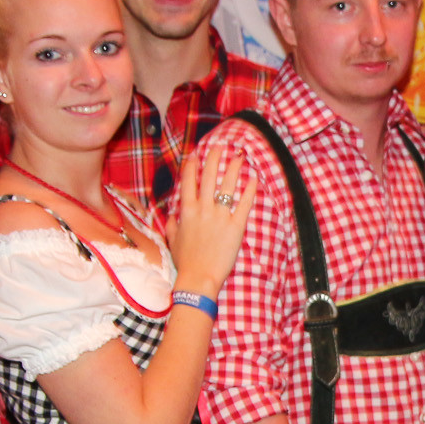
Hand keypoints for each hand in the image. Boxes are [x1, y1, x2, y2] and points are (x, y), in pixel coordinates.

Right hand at [168, 140, 255, 296]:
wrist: (198, 278)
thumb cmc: (185, 261)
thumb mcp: (172, 241)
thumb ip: (171, 225)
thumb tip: (170, 216)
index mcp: (186, 211)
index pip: (188, 181)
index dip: (192, 166)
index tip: (195, 154)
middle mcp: (203, 209)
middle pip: (208, 177)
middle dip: (214, 158)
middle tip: (220, 145)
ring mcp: (220, 216)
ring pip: (227, 185)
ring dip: (233, 168)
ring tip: (239, 155)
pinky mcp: (235, 226)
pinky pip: (244, 204)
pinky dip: (249, 190)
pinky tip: (254, 178)